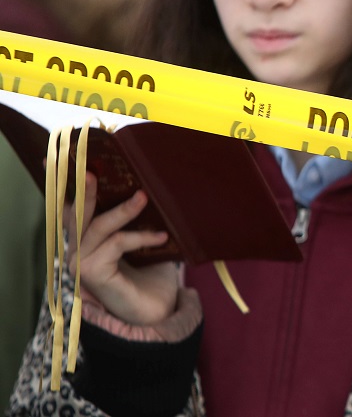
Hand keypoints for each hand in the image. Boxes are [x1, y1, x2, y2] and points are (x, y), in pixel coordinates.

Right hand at [65, 173, 179, 325]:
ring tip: (143, 197)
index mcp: (88, 239)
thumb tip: (151, 185)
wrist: (159, 312)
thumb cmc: (154, 275)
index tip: (70, 162)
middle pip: (75, 214)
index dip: (69, 187)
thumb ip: (142, 217)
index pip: (74, 209)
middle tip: (94, 171)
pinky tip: (160, 237)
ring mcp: (82, 264)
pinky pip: (115, 244)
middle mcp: (79, 250)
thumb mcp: (149, 238)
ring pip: (97, 227)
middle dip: (84, 190)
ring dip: (122, 210)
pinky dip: (139, 236)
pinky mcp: (93, 274)